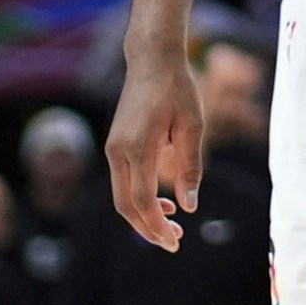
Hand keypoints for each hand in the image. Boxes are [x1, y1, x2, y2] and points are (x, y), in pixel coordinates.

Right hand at [108, 46, 206, 250]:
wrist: (152, 60)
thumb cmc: (178, 89)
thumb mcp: (193, 127)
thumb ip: (190, 167)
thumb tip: (189, 207)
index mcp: (138, 148)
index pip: (143, 201)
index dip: (157, 227)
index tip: (175, 242)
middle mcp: (118, 151)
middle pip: (126, 205)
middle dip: (147, 229)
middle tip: (174, 243)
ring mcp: (112, 148)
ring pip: (121, 196)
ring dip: (143, 216)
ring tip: (171, 227)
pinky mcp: (115, 145)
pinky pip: (122, 182)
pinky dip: (138, 199)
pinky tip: (163, 203)